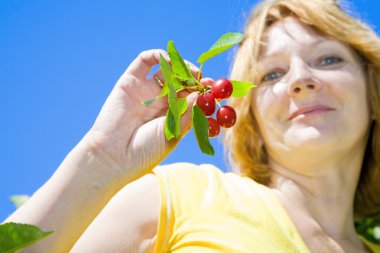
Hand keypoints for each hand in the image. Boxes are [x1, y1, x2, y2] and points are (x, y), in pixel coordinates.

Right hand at [82, 49, 202, 182]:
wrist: (114, 156)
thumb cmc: (146, 151)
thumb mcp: (174, 133)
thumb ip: (188, 113)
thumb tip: (203, 95)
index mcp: (173, 115)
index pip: (192, 95)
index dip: (203, 90)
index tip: (213, 88)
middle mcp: (160, 101)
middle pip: (182, 80)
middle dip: (194, 77)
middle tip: (204, 79)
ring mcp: (145, 90)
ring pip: (166, 68)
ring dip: (180, 65)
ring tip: (189, 72)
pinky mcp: (130, 81)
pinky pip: (144, 61)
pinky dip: (158, 55)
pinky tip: (168, 60)